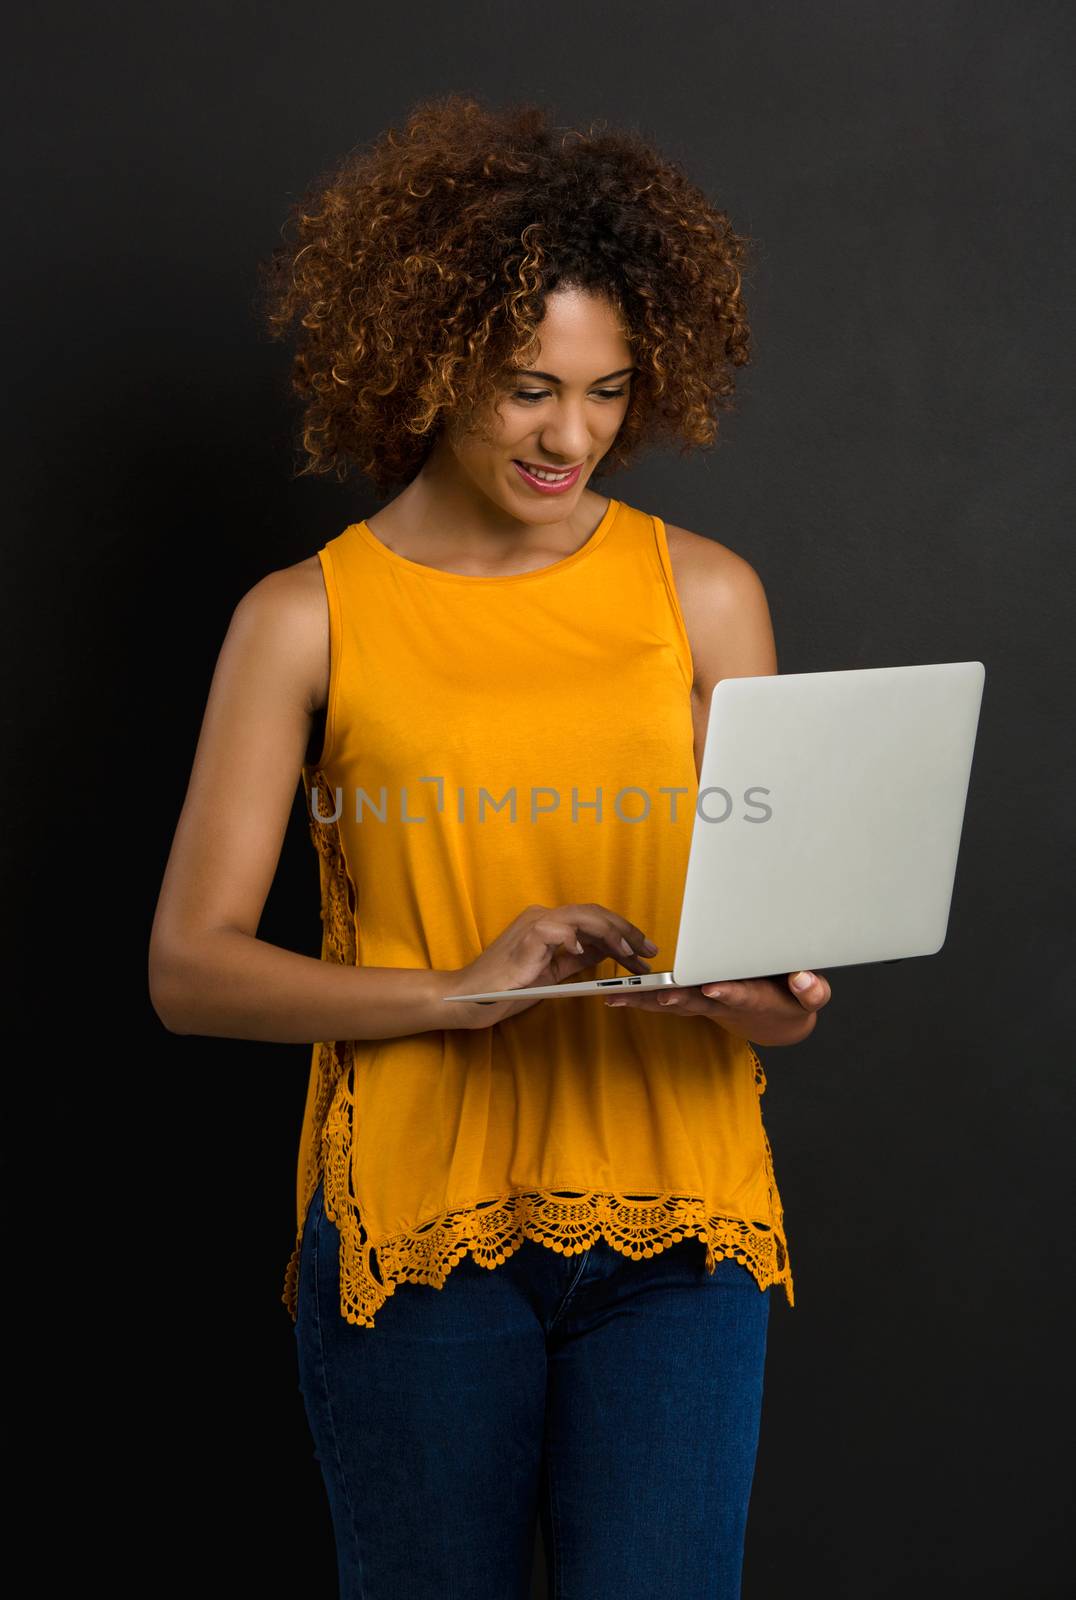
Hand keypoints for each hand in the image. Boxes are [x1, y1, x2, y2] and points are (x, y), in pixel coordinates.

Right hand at [447, 902, 657, 1029]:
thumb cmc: (510, 988)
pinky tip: (590, 952)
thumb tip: (605, 951)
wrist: (472, 997)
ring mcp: (534, 925)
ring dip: (611, 934)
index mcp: (550, 923)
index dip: (623, 933)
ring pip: (582, 917)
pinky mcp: (526, 939)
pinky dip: (576, 939)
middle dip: (626, 931)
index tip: (644, 951)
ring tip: (629, 952)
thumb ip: (576, 958)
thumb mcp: (553, 972)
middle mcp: (543, 917)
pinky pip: (557, 931)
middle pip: (594, 913)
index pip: (593, 920)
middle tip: (649, 950)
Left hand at [602, 969, 831, 1045]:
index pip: (740, 994)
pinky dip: (643, 997)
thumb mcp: (811, 997)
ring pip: (675, 1002)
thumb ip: (812, 989)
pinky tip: (616, 995)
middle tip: (660, 997)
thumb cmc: (794, 1000)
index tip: (713, 988)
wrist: (778, 1019)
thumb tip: (805, 980)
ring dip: (648, 1000)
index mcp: (755, 997)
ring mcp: (707, 1002)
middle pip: (699, 1001)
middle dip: (679, 998)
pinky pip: (666, 999)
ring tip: (618, 997)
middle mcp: (725, 1002)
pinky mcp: (695, 999)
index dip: (728, 992)